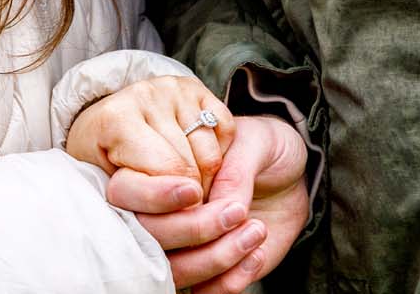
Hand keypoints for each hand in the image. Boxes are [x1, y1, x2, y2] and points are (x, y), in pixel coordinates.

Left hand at [66, 76, 235, 197]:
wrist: (103, 125)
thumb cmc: (104, 164)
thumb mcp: (113, 188)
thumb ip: (146, 199)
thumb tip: (195, 203)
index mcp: (115, 118)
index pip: (164, 172)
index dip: (173, 204)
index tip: (173, 218)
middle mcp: (146, 94)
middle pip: (190, 167)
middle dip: (188, 198)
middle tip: (173, 206)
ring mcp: (173, 88)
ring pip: (211, 154)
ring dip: (205, 181)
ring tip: (180, 185)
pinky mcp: (195, 86)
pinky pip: (226, 129)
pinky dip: (219, 153)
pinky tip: (194, 158)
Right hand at [108, 115, 308, 293]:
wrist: (292, 177)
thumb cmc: (265, 148)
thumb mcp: (255, 142)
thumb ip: (232, 170)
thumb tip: (220, 206)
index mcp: (159, 170)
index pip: (126, 189)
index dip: (154, 195)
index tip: (195, 191)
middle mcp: (162, 212)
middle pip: (147, 235)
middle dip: (192, 228)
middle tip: (237, 211)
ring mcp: (182, 246)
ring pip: (174, 271)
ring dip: (217, 257)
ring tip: (256, 229)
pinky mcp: (209, 273)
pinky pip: (205, 293)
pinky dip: (231, 281)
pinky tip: (257, 253)